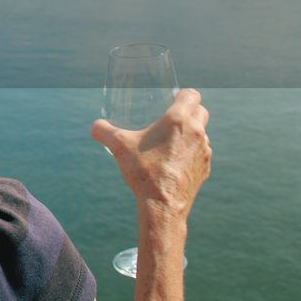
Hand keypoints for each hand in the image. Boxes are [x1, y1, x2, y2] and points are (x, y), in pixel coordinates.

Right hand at [91, 88, 211, 220]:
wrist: (162, 205)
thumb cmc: (143, 172)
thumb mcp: (119, 147)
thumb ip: (104, 132)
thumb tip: (95, 127)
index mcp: (178, 120)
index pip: (192, 95)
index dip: (183, 94)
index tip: (174, 99)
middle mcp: (197, 132)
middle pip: (202, 111)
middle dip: (190, 111)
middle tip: (172, 119)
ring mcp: (204, 151)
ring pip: (202, 134)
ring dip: (191, 134)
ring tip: (171, 143)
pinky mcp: (205, 168)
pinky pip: (201, 154)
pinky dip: (191, 154)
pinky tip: (175, 163)